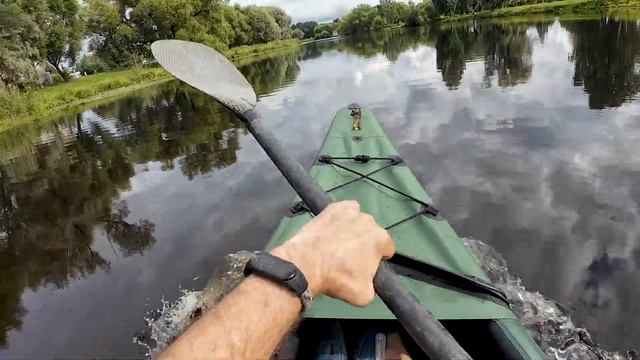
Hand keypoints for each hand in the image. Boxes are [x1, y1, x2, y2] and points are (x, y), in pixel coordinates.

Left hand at [271, 200, 394, 306]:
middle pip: (372, 233)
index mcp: (381, 240)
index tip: (365, 266)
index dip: (378, 259)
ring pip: (358, 221)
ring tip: (337, 244)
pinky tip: (332, 228)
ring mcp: (351, 212)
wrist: (307, 264)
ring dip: (353, 230)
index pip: (387, 248)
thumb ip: (373, 286)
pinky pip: (344, 210)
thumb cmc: (338, 279)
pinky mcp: (333, 207)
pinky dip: (341, 217)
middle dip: (364, 244)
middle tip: (349, 258)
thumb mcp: (364, 295)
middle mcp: (369, 221)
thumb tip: (368, 282)